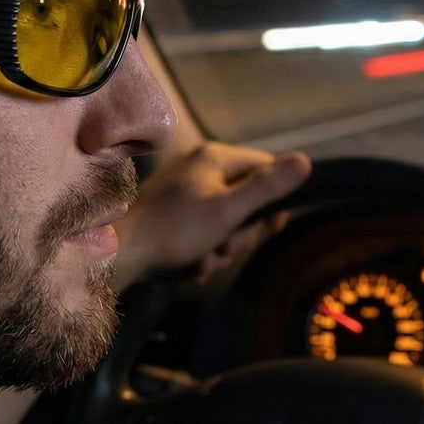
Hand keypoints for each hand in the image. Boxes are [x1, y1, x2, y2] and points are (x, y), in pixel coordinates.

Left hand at [113, 142, 310, 286]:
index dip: (272, 199)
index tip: (270, 226)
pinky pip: (203, 230)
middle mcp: (200, 167)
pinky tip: (192, 267)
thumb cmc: (174, 230)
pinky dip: (202, 251)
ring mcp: (184, 190)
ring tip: (204, 262)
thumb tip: (306, 161)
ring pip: (225, 220)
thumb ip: (267, 187)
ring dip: (221, 248)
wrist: (117, 254)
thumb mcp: (228, 210)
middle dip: (240, 233)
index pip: (265, 167)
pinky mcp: (172, 213)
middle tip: (225, 248)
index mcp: (215, 156)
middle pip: (245, 199)